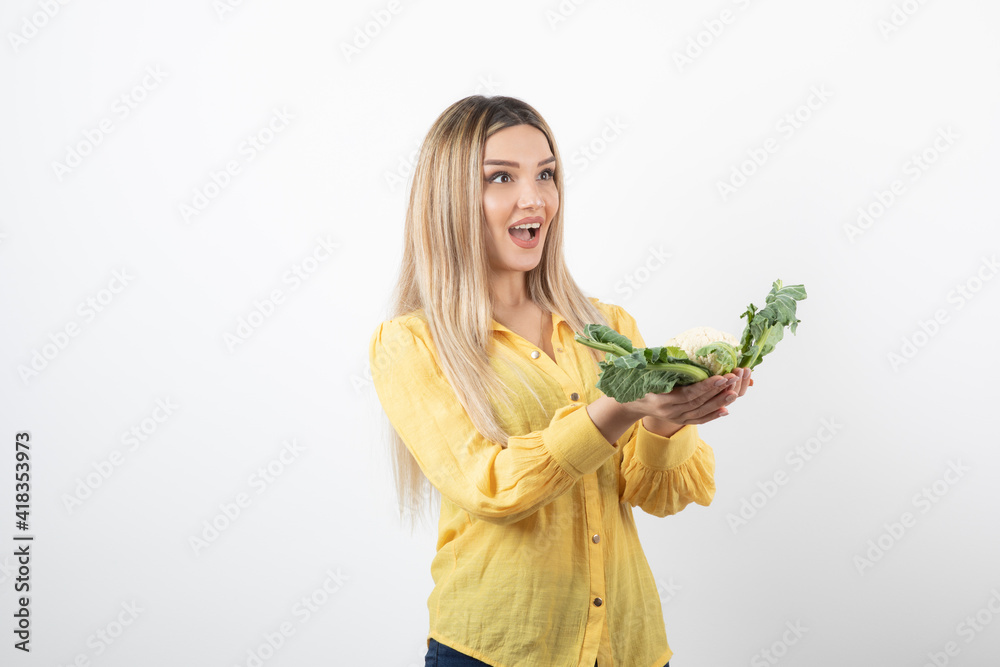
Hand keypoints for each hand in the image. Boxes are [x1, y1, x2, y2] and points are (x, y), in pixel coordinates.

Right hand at [623, 367, 752, 427]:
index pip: (688, 394)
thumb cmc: (641, 380)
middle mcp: (669, 412)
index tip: (722, 377)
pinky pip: (699, 420)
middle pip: (698, 403)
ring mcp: (675, 418)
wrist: (631, 401)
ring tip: (734, 392)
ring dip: (719, 402)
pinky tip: (726, 409)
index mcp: (661, 399)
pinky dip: (713, 415)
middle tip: (734, 378)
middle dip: (718, 391)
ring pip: (701, 412)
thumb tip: (686, 349)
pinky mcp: (679, 421)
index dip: (706, 387)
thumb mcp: (649, 370)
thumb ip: (666, 363)